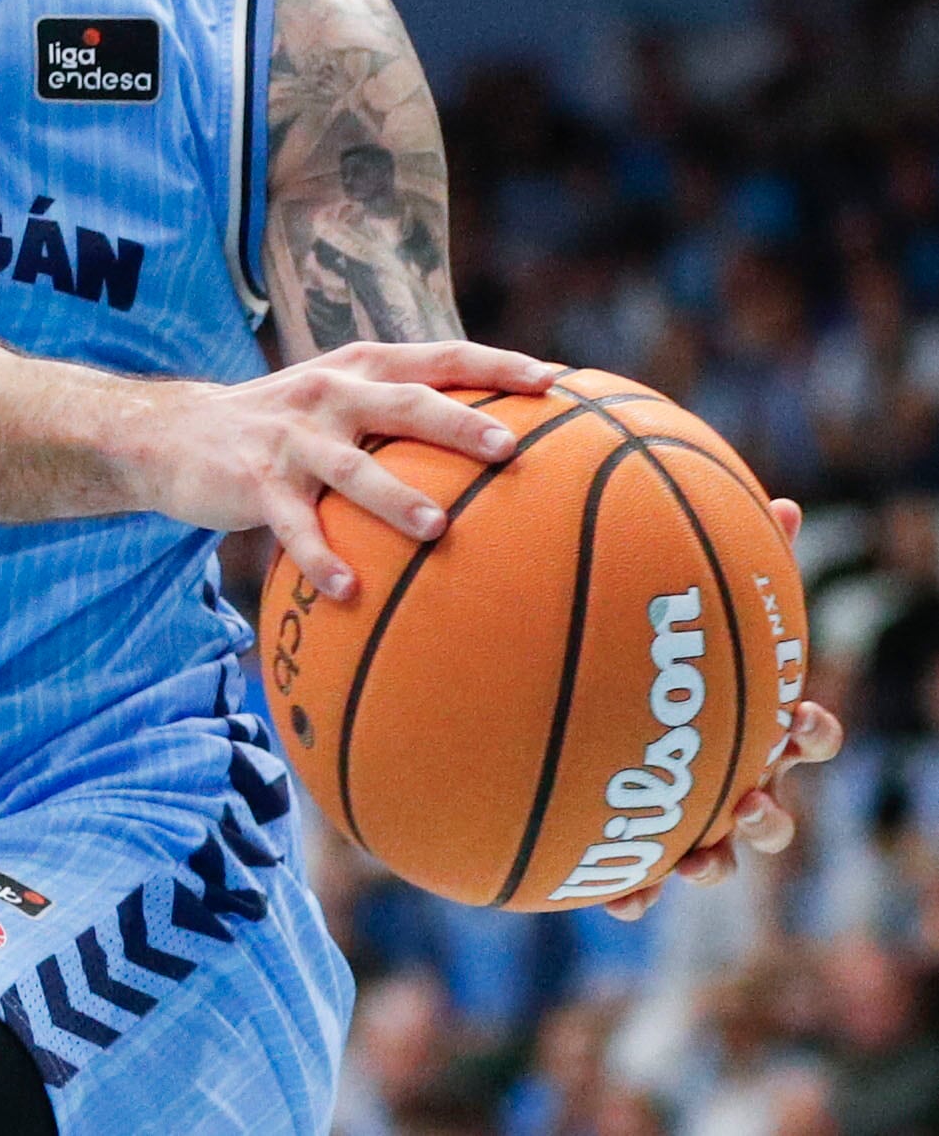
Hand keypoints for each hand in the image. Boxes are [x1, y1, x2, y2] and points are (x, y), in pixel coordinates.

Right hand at [145, 341, 558, 598]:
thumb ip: (398, 411)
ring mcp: (289, 437)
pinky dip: (320, 558)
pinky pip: (293, 525)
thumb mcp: (336, 401)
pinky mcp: (254, 481)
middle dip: (457, 424)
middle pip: (403, 403)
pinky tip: (348, 592)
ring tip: (437, 530)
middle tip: (508, 449)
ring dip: (394, 497)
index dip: (494, 365)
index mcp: (358, 369)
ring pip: (351, 467)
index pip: (437, 357)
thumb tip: (499, 438)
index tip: (553, 382)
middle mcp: (328, 394)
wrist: (172, 435)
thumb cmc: (282, 427)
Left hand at [606, 496, 842, 920]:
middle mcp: (733, 774)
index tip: (797, 721)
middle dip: (770, 812)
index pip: (806, 732)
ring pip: (720, 857)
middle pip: (776, 809)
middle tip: (748, 799)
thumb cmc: (664, 641)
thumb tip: (785, 502)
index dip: (812, 733)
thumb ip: (737, 557)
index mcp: (753, 720)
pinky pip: (640, 878)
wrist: (588, 693)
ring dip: (716, 861)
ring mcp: (691, 815)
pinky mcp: (639, 843)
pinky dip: (634, 892)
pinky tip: (610, 898)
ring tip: (693, 860)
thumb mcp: (697, 598)